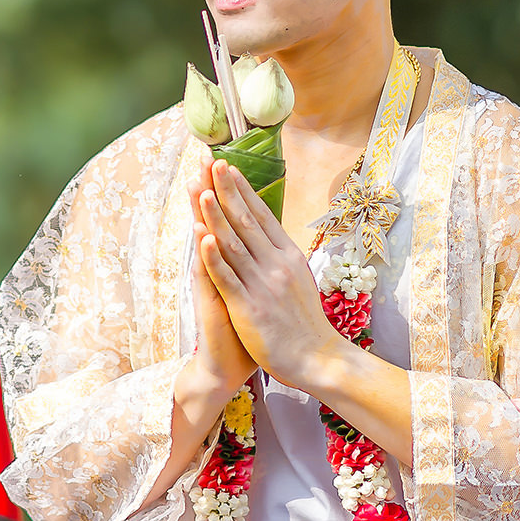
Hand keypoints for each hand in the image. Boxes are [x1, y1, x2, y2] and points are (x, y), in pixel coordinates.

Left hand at [191, 159, 347, 390]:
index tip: (228, 167)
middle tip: (211, 161)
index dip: (243, 190)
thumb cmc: (305, 322)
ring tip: (202, 188)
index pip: (262, 215)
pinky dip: (213, 256)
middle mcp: (276, 264)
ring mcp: (263, 285)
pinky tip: (201, 237)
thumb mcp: (298, 278)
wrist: (318, 359)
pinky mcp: (249, 307)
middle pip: (246, 221)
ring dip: (216, 215)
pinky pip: (228, 277)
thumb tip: (269, 233)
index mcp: (288, 255)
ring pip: (234, 243)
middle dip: (227, 189)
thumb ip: (281, 256)